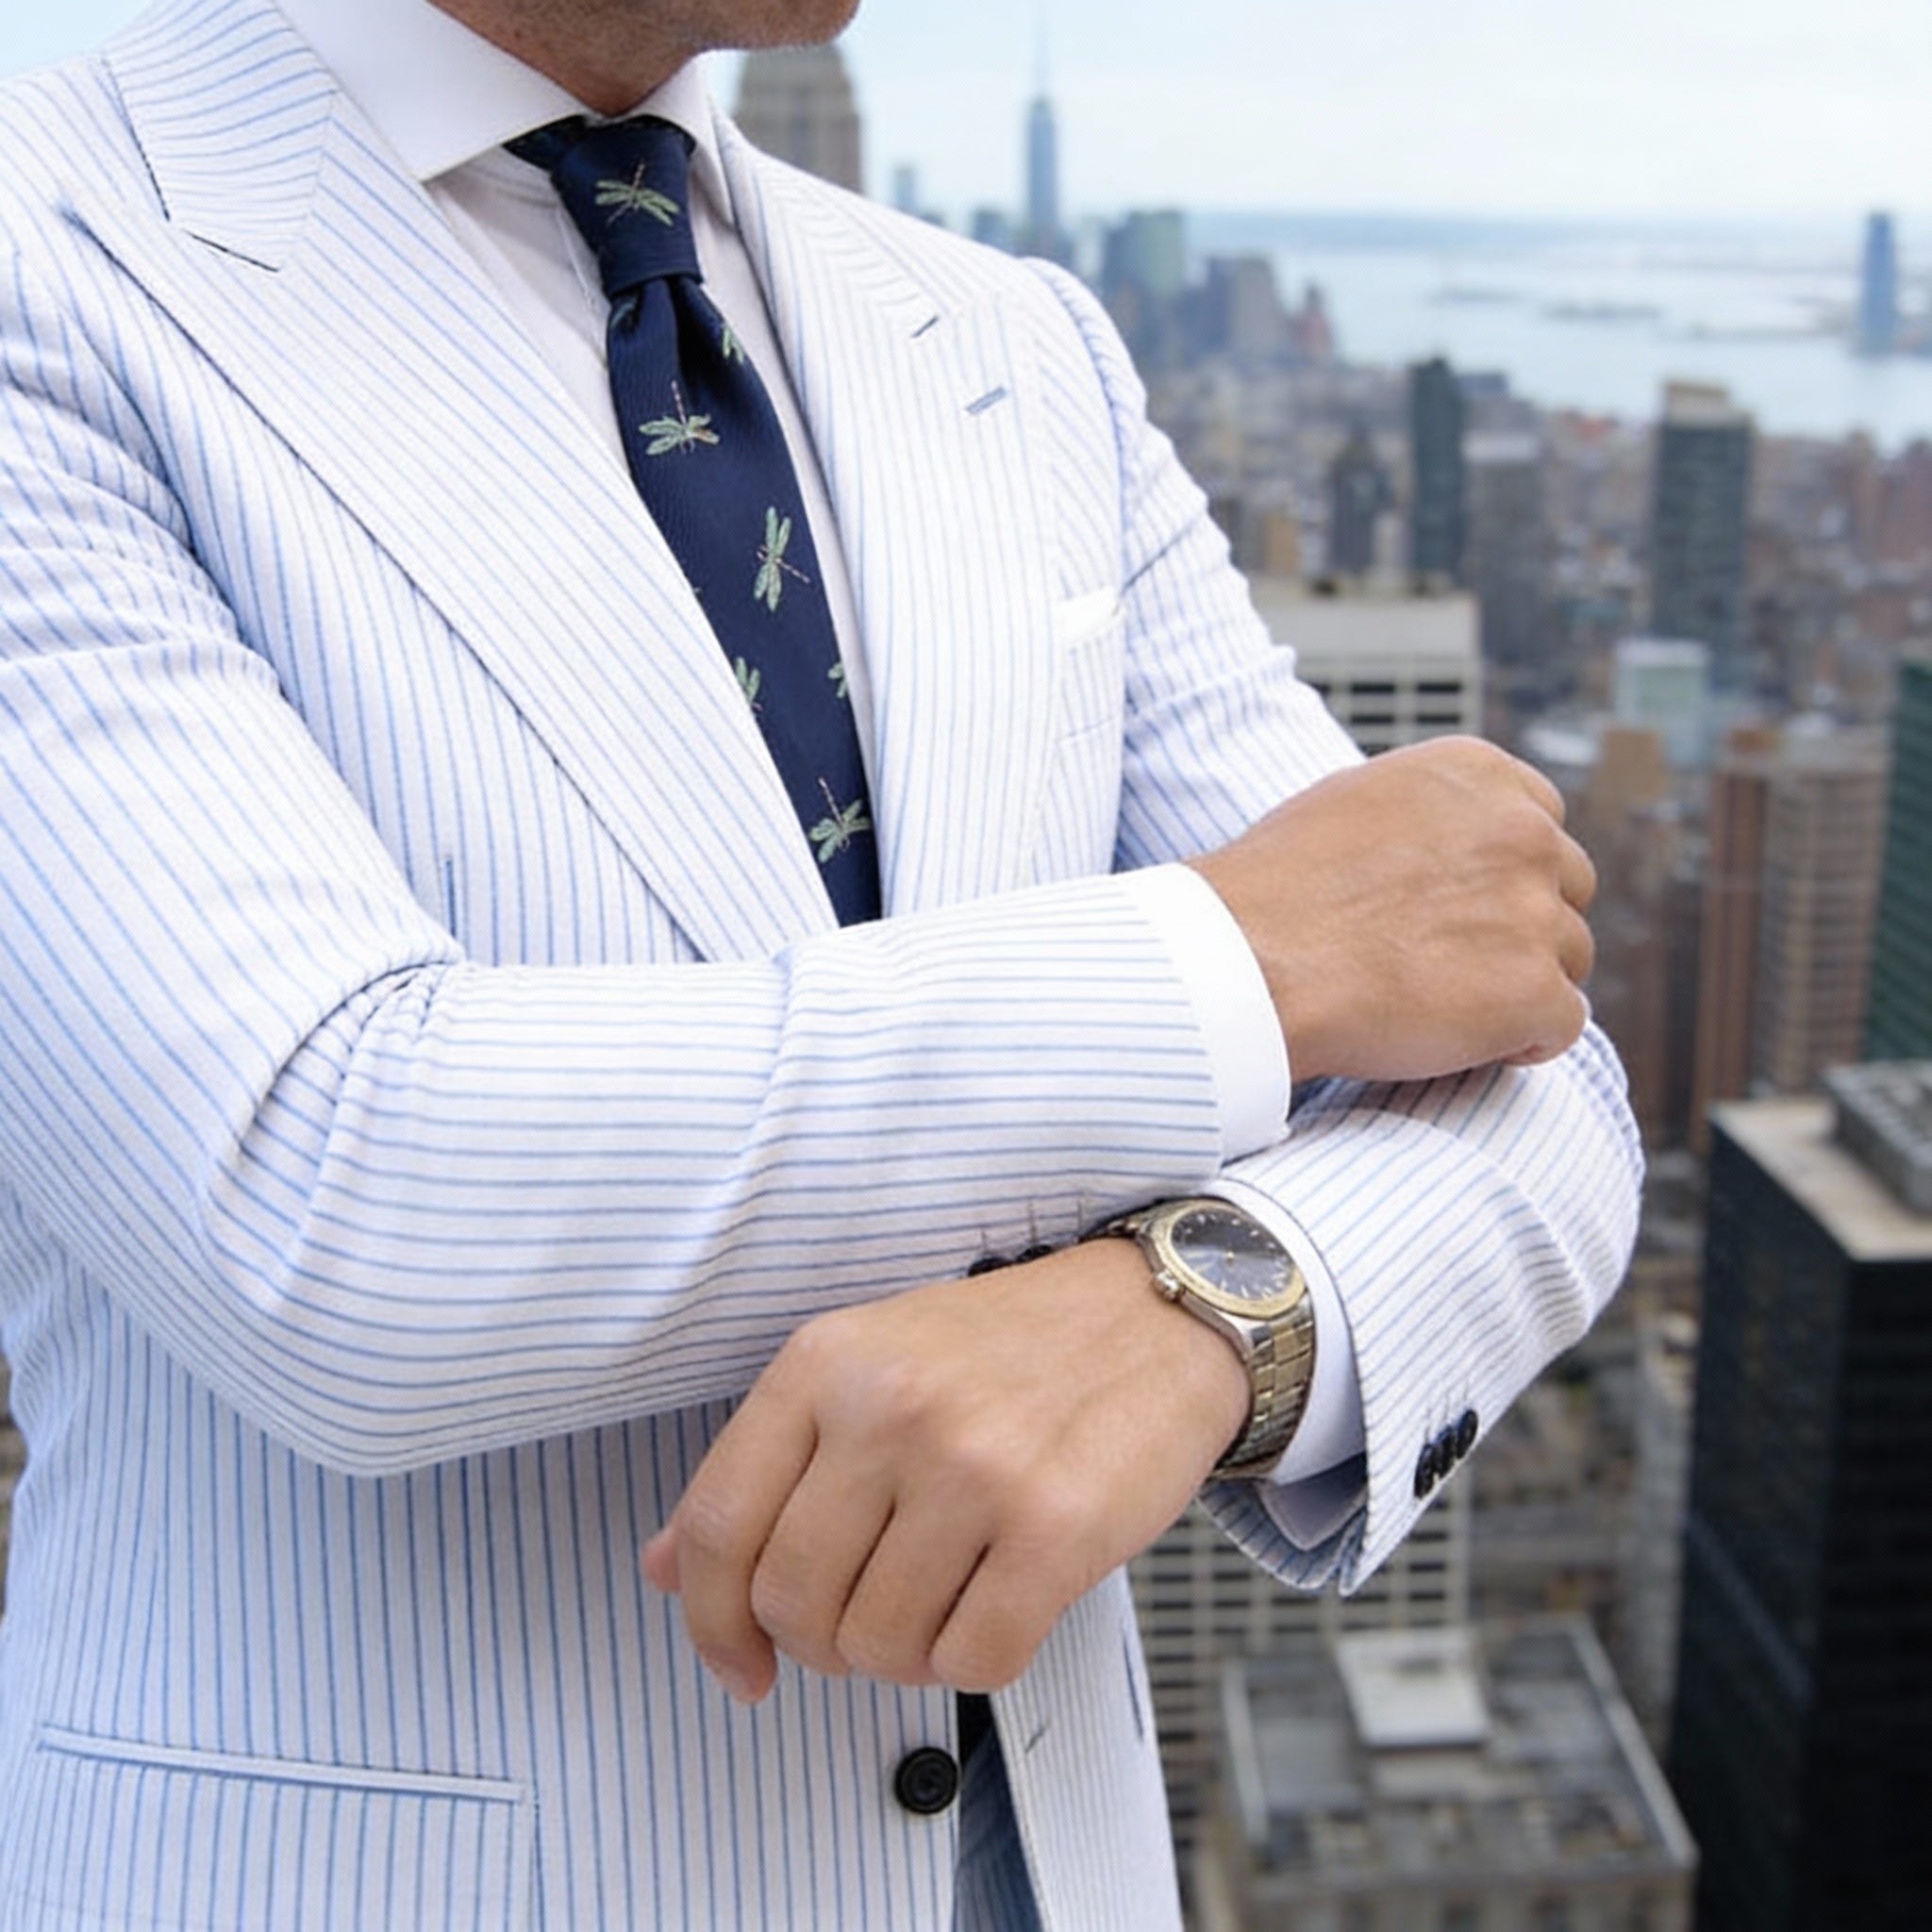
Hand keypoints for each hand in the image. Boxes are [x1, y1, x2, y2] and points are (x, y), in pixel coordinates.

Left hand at [641, 1241, 1248, 1701]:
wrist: (1155, 1315)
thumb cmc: (1005, 1350)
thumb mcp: (865, 1363)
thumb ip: (766, 1465)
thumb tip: (665, 1569)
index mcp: (824, 1361)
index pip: (716, 1524)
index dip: (710, 1621)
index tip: (738, 1665)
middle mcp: (889, 1407)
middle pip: (791, 1601)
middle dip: (821, 1642)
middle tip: (868, 1619)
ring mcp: (973, 1467)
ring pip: (878, 1645)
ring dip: (904, 1652)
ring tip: (945, 1596)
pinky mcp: (1055, 1526)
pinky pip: (973, 1662)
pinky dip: (976, 1658)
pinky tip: (998, 1603)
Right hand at [1189, 736, 1596, 1082]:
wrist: (1247, 961)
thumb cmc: (1276, 890)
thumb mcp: (1355, 804)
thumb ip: (1429, 815)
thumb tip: (1454, 845)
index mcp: (1478, 774)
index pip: (1541, 821)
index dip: (1502, 874)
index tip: (1459, 907)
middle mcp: (1520, 830)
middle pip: (1566, 889)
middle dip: (1521, 928)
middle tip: (1446, 964)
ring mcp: (1533, 911)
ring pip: (1567, 959)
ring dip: (1517, 986)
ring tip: (1434, 1004)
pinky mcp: (1535, 990)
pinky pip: (1560, 1026)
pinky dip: (1518, 1043)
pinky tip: (1454, 1042)